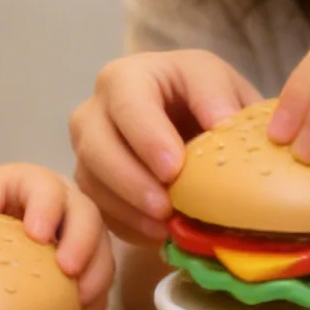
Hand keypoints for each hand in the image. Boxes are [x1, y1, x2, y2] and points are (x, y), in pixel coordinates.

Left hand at [0, 162, 115, 309]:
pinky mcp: (89, 265)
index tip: (36, 234)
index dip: (45, 207)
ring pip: (103, 246)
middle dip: (80, 240)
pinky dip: (97, 295)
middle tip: (66, 268)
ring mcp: (81, 234)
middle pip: (85, 213)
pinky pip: (103, 278)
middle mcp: (63, 204)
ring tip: (79, 299)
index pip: (43, 186)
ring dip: (95, 271)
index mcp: (29, 185)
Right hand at [69, 49, 260, 244]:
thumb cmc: (203, 98)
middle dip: (131, 179)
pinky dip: (125, 222)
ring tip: (164, 226)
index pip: (128, 102)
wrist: (191, 121)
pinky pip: (96, 205)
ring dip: (126, 206)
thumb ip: (221, 95)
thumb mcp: (219, 84)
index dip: (147, 136)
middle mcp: (97, 109)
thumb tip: (221, 121)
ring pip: (90, 178)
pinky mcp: (90, 182)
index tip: (174, 168)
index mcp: (129, 76)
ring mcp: (87, 148)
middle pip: (96, 144)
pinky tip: (156, 233)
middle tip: (165, 206)